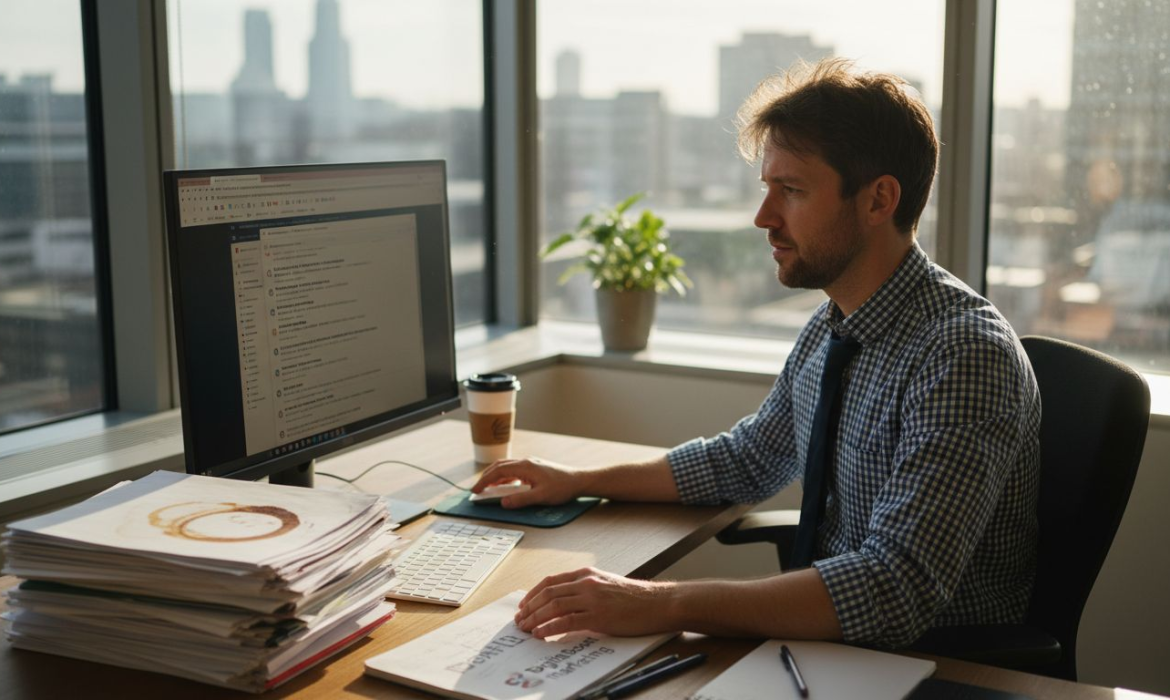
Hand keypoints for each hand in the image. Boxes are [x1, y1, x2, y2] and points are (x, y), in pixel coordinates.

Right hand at [471, 457, 584, 507]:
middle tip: (477, 489)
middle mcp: (526, 462)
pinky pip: (514, 470)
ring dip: (495, 476)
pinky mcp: (534, 468)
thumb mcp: (541, 497)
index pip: (498, 471)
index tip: (475, 490)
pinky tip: (505, 486)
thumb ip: (520, 500)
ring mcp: (530, 464)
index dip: (484, 481)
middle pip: (499, 466)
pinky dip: (505, 477)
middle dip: (486, 477)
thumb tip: (503, 502)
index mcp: (525, 467)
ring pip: (506, 467)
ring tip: (488, 488)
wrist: (579, 480)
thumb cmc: (562, 487)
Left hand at [515, 567, 673, 637]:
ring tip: (525, 629)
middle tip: (520, 620)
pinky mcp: (598, 615)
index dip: (532, 594)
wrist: (658, 603)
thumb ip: (585, 590)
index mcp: (587, 574)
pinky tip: (541, 634)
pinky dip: (549, 628)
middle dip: (529, 608)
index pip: (551, 581)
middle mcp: (586, 583)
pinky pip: (566, 621)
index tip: (523, 605)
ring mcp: (592, 598)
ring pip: (553, 606)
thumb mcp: (606, 585)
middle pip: (548, 593)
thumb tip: (565, 604)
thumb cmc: (635, 597)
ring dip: (535, 618)